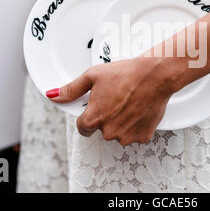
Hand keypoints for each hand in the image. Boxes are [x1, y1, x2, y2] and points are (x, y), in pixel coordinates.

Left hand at [46, 57, 177, 144]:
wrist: (154, 75)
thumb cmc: (127, 74)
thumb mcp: (93, 76)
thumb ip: (71, 90)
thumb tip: (55, 95)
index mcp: (94, 118)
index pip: (82, 128)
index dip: (88, 116)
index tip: (97, 108)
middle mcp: (109, 131)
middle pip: (102, 129)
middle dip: (107, 117)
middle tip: (117, 99)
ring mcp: (126, 136)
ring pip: (119, 133)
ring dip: (121, 122)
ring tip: (129, 102)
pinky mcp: (142, 136)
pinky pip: (134, 134)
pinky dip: (136, 125)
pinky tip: (138, 109)